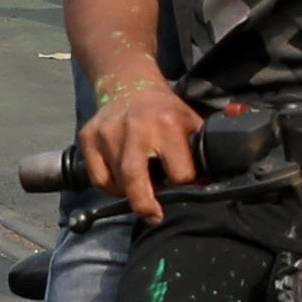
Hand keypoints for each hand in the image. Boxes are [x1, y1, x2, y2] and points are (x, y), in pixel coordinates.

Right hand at [76, 74, 205, 214]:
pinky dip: (110, 187)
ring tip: (140, 189)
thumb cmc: (165, 110)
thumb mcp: (191, 122)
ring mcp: (107, 132)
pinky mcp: (88, 136)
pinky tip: (121, 181)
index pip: (178, 173)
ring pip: (116, 182)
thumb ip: (202, 150)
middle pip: (134, 179)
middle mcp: (135, 128)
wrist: (129, 85)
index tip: (184, 186)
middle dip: (144, 205)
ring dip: (130, 194)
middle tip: (154, 216)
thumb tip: (213, 183)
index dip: (184, 183)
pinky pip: (98, 178)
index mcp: (168, 124)